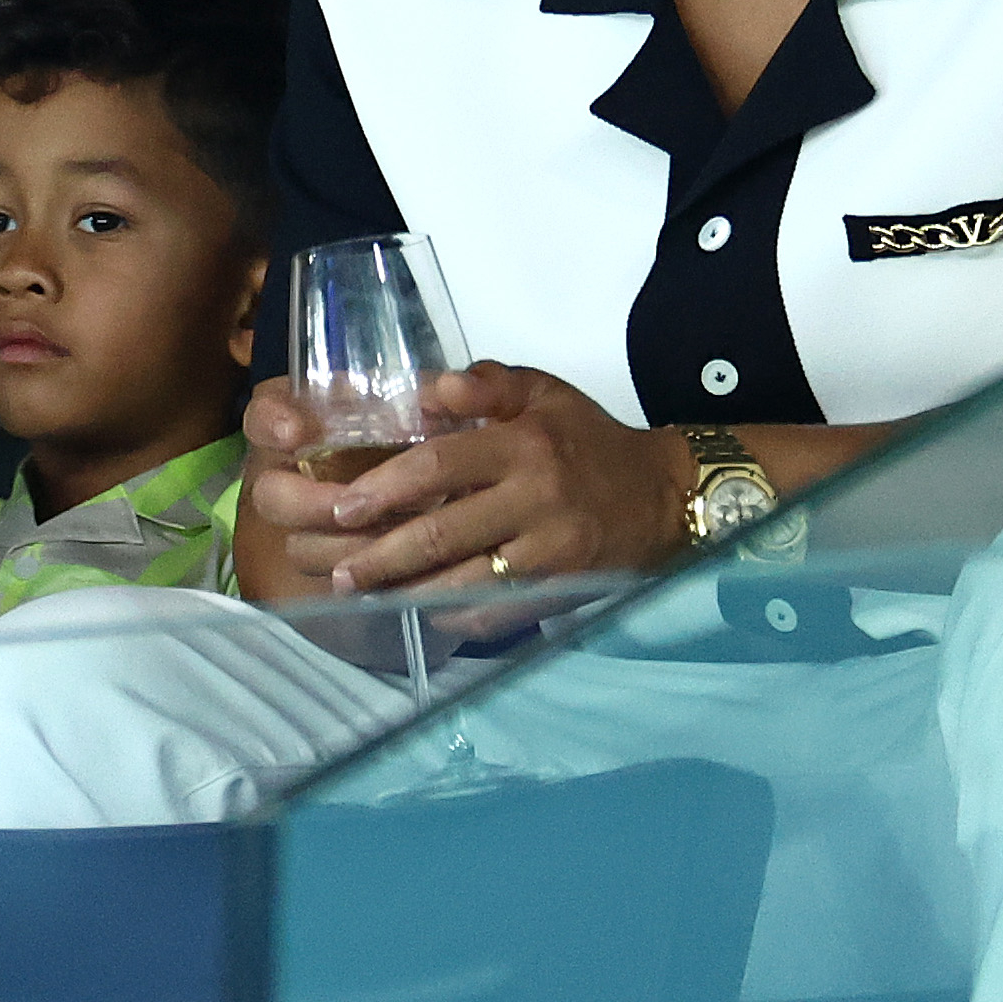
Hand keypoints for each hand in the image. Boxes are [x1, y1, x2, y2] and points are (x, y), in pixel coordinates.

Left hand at [247, 363, 686, 595]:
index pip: (440, 466)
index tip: (343, 507)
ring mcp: (553, 551)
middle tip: (340, 570)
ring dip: (410, 593)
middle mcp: (537, 499)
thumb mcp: (542, 392)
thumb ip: (485, 384)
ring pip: (468, 582)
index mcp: (522, 445)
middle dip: (384, 557)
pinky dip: (458, 617)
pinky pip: (501, 612)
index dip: (387, 488)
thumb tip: (429, 389)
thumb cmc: (587, 440)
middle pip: (445, 533)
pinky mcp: (565, 589)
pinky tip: (424, 613)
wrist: (662, 495)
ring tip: (366, 595)